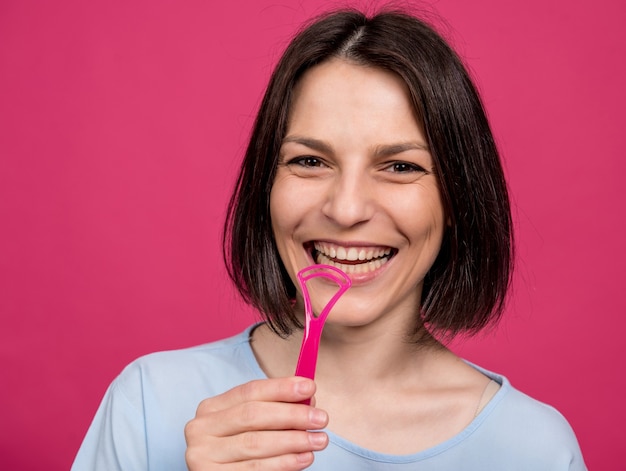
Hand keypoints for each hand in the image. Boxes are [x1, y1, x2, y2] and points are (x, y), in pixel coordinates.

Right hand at [184, 377, 328, 469]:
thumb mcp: (249, 426)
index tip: (310, 387)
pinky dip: (284, 463)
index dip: (281, 387)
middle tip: (321, 418)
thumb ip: (273, 410)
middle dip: (292, 415)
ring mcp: (202, 455)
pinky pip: (254, 469)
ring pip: (256, 443)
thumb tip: (307, 398)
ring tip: (319, 440)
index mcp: (211, 408)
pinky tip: (303, 458)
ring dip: (293, 440)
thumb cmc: (239, 452)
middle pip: (253, 415)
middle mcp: (200, 428)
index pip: (250, 390)